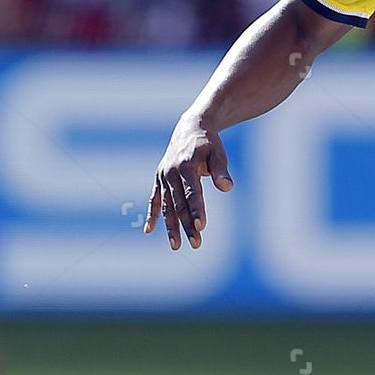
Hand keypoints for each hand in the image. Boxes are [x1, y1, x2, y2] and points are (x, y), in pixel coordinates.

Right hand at [144, 117, 232, 249]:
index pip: (192, 192)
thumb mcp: (217, 152)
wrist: (190, 129)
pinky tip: (148, 231)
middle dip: (187, 225)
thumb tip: (227, 187)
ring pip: (167, 206)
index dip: (196, 210)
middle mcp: (171, 172)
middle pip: (179, 203)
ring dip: (171, 226)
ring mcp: (163, 177)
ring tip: (177, 246)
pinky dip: (152, 215)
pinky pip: (154, 200)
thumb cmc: (208, 144)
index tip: (200, 227)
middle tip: (196, 243)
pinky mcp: (159, 180)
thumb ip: (221, 170)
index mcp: (186, 165)